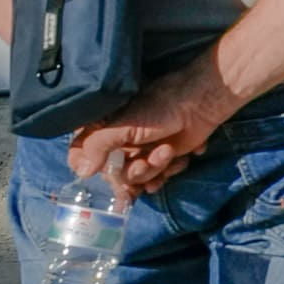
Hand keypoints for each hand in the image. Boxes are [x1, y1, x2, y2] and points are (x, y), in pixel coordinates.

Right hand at [69, 53, 239, 197]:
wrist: (201, 104)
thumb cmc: (159, 107)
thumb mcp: (123, 125)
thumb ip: (98, 146)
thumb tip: (82, 172)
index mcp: (103, 131)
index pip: (81, 156)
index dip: (90, 168)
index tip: (103, 172)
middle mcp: (118, 143)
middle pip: (113, 175)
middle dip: (132, 172)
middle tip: (144, 163)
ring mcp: (140, 151)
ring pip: (137, 178)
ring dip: (154, 170)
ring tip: (167, 151)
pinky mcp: (162, 159)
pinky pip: (158, 178)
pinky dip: (168, 170)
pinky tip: (178, 157)